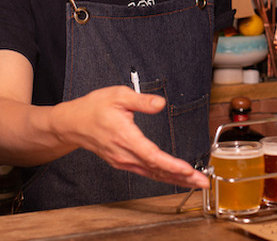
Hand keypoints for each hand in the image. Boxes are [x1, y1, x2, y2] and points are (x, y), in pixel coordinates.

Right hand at [54, 86, 208, 188]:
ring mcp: (123, 161)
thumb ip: (141, 100)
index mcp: (125, 137)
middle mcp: (124, 154)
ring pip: (152, 173)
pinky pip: (146, 172)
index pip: (152, 155)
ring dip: (175, 179)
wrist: (73, 123)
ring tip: (196, 182)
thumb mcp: (118, 95)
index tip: (188, 170)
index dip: (171, 165)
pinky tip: (176, 178)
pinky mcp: (123, 162)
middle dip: (181, 177)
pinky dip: (163, 176)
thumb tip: (160, 103)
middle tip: (203, 182)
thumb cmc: (94, 108)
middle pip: (156, 169)